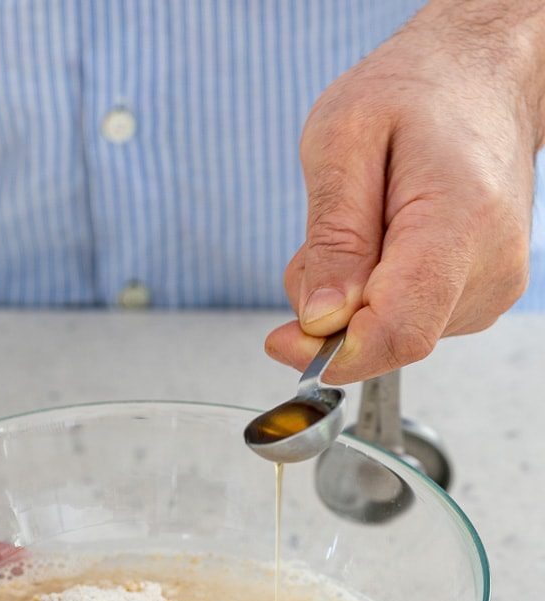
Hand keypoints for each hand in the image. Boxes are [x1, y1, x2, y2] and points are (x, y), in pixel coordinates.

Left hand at [266, 1, 543, 382]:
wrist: (483, 76)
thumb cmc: (420, 90)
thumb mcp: (344, 137)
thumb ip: (332, 236)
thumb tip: (320, 319)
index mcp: (460, 222)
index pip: (398, 332)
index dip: (334, 352)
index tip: (282, 340)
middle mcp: (489, 266)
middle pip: (388, 338)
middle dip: (331, 313)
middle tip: (321, 242)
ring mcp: (491, 286)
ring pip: (392, 333)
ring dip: (350, 299)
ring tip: (364, 223)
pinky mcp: (480, 296)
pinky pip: (406, 320)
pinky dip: (375, 294)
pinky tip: (385, 239)